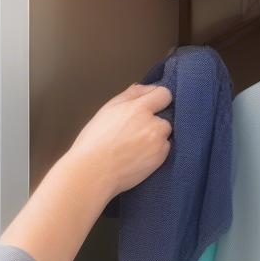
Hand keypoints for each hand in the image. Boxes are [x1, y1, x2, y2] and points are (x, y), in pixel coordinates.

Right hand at [67, 84, 172, 199]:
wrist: (94, 171)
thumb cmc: (94, 141)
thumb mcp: (108, 110)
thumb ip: (129, 96)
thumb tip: (145, 88)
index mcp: (138, 108)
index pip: (164, 94)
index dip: (158, 99)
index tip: (152, 105)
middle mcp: (152, 124)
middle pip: (165, 117)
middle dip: (154, 122)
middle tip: (136, 131)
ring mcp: (158, 142)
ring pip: (165, 134)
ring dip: (156, 137)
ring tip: (136, 146)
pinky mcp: (161, 158)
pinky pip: (165, 149)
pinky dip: (156, 151)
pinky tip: (139, 156)